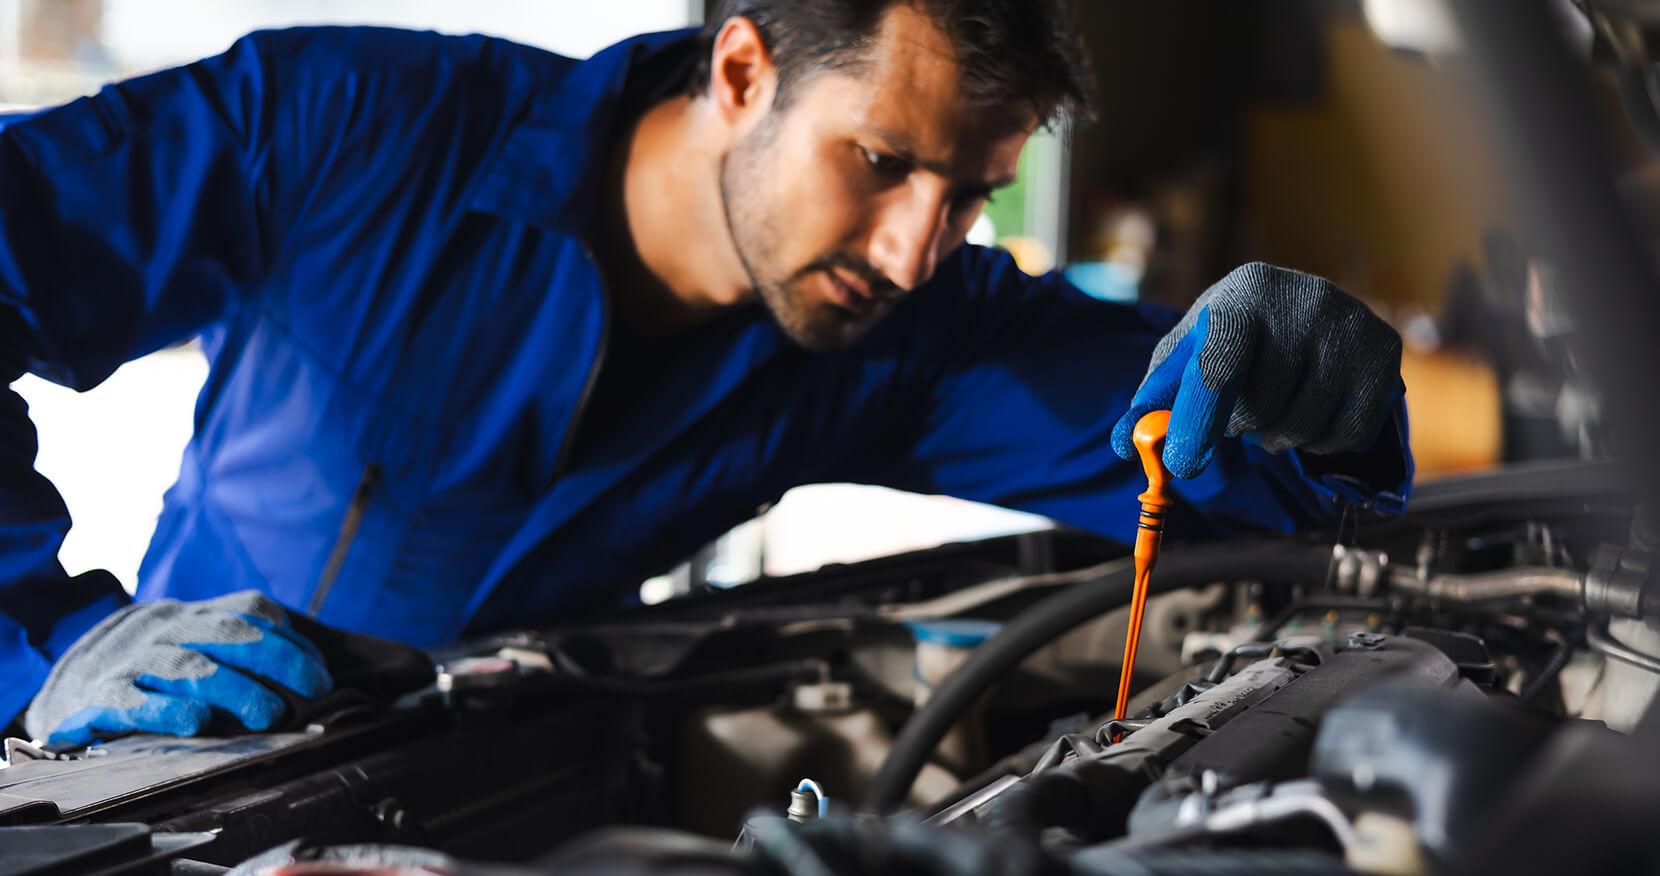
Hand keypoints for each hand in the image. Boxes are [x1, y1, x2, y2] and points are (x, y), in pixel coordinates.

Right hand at [24, 591, 332, 744]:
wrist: (72, 682)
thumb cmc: (156, 669)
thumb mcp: (198, 645)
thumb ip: (247, 650)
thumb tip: (314, 673)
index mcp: (195, 616)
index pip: (250, 612)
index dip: (290, 640)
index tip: (322, 676)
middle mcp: (167, 631)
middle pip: (228, 634)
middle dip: (277, 660)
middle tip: (312, 691)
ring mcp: (134, 662)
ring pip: (188, 667)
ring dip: (234, 689)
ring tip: (269, 713)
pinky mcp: (102, 697)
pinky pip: (135, 701)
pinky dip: (167, 711)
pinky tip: (197, 723)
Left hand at [1111, 263, 1402, 478]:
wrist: (1300, 312)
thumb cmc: (1231, 338)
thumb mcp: (1187, 355)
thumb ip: (1154, 400)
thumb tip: (1124, 445)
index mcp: (1244, 292)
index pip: (1220, 364)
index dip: (1199, 419)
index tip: (1182, 466)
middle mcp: (1304, 299)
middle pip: (1261, 405)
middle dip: (1239, 425)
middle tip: (1239, 410)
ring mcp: (1351, 325)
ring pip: (1302, 426)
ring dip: (1276, 436)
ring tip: (1272, 409)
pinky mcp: (1385, 354)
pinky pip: (1345, 434)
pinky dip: (1319, 442)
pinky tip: (1308, 413)